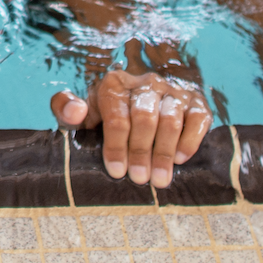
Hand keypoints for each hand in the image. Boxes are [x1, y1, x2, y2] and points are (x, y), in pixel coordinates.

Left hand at [52, 69, 213, 188]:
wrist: (143, 102)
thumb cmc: (107, 115)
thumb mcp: (84, 112)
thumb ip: (66, 109)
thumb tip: (76, 111)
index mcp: (115, 84)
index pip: (116, 115)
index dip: (116, 145)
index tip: (116, 171)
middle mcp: (146, 83)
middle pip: (144, 118)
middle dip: (140, 151)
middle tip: (138, 179)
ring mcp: (173, 91)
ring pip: (170, 120)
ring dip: (164, 152)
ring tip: (159, 179)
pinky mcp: (196, 102)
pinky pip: (197, 119)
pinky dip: (190, 139)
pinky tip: (181, 159)